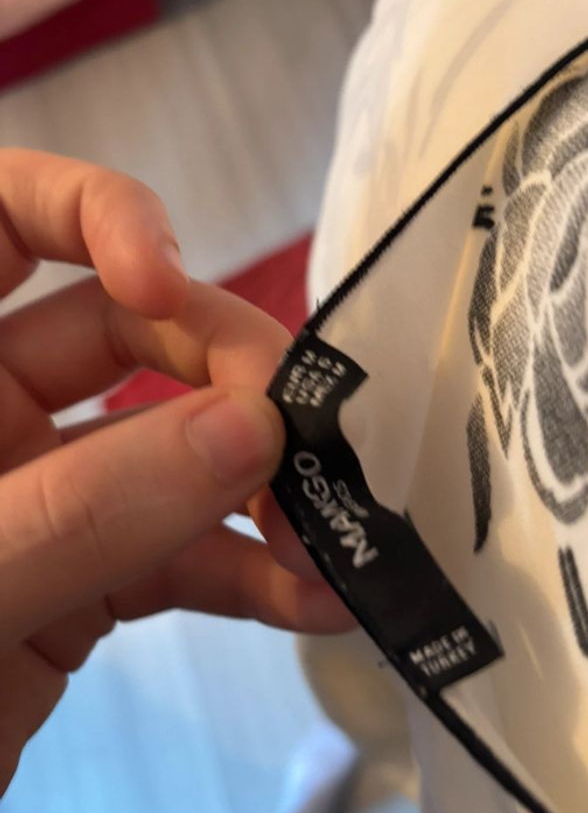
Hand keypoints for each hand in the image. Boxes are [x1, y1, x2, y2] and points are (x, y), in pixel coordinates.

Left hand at [0, 149, 352, 792]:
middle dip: (229, 372)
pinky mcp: (88, 577)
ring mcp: (45, 494)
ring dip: (263, 486)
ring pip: (176, 447)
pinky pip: (182, 552)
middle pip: (131, 332)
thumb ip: (87, 507)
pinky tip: (315, 599)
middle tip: (303, 434)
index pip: (2, 219)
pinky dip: (251, 574)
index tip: (165, 276)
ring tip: (331, 532)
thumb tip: (249, 432)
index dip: (93, 213)